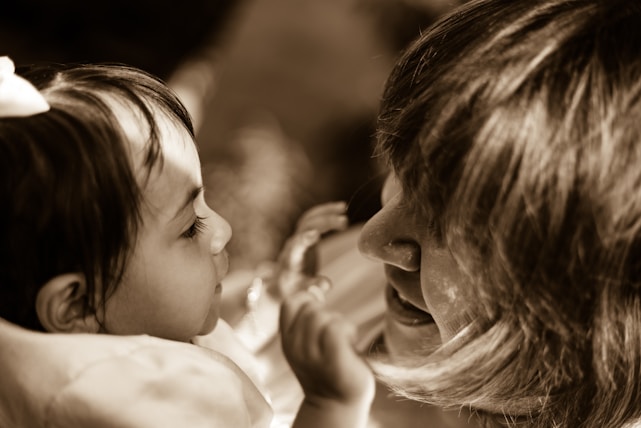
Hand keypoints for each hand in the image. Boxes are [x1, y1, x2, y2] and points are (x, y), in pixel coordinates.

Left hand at [275, 201, 347, 295]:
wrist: (282, 282)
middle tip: (344, 221)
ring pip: (308, 219)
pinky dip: (325, 211)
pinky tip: (341, 208)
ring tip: (343, 208)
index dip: (304, 239)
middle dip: (323, 222)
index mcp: (291, 260)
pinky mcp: (304, 234)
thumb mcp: (303, 293)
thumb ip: (314, 288)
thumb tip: (327, 284)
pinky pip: (313, 218)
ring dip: (325, 212)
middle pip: (305, 227)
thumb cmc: (293, 290)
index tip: (315, 234)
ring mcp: (297, 237)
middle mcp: (292, 245)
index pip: (296, 246)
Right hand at [279, 289, 374, 406]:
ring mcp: (312, 355)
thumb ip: (312, 313)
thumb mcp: (313, 338)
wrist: (337, 405)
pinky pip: (337, 327)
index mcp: (288, 340)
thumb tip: (320, 283)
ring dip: (340, 324)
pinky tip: (350, 345)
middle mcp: (295, 347)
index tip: (324, 291)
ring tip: (343, 344)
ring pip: (324, 316)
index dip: (308, 292)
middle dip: (328, 313)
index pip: (291, 303)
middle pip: (310, 307)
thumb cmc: (330, 368)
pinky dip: (349, 331)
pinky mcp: (332, 360)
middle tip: (335, 336)